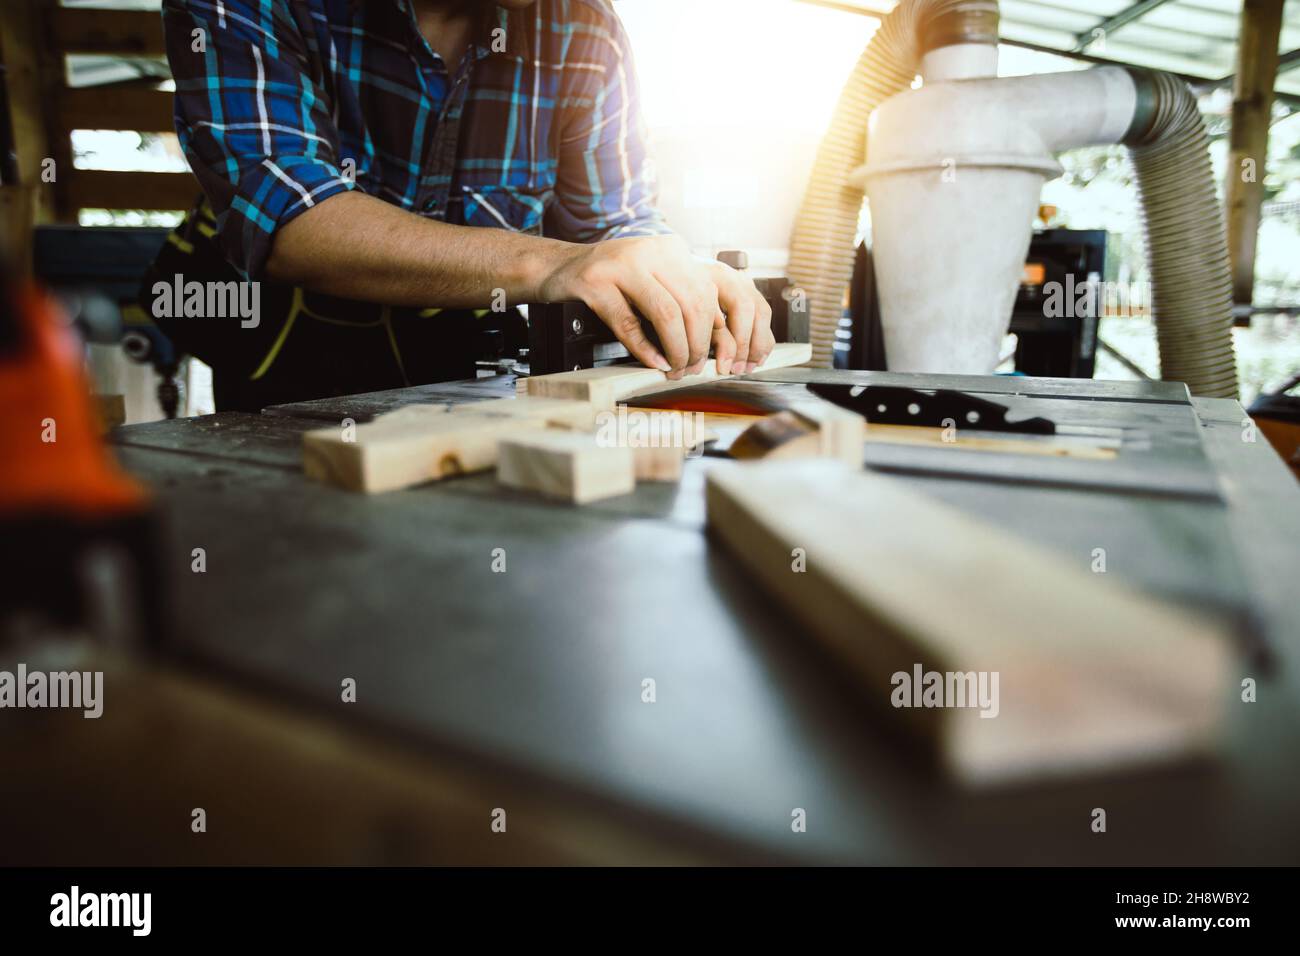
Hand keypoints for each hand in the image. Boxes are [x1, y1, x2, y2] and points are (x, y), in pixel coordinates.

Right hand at [538, 236, 773, 379]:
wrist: (560, 266)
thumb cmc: (611, 278)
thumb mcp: (652, 277)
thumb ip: (681, 296)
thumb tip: (716, 333)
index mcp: (670, 248)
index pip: (707, 292)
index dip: (711, 331)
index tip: (706, 356)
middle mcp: (649, 250)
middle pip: (692, 304)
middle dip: (696, 345)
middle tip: (690, 368)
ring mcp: (620, 265)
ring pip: (666, 314)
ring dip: (675, 350)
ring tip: (674, 368)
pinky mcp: (594, 283)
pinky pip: (629, 324)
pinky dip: (645, 350)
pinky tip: (653, 363)